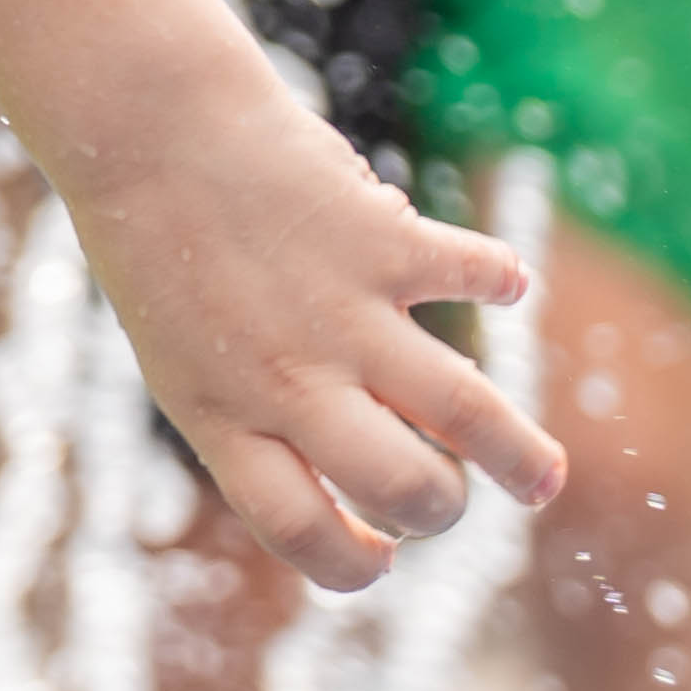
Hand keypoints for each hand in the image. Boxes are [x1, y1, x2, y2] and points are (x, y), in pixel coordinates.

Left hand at [66, 99, 558, 592]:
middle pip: (404, 488)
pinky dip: (501, 276)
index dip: (351, 565)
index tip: (381, 554)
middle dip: (445, 512)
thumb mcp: (184, 354)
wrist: (146, 125)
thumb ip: (262, 413)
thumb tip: (370, 458)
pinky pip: (474, 273)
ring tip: (543, 480)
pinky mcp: (382, 240)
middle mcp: (287, 380)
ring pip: (467, 411)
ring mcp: (340, 313)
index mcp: (223, 418)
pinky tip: (504, 280)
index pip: (299, 533)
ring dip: (521, 457)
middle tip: (456, 498)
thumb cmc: (160, 246)